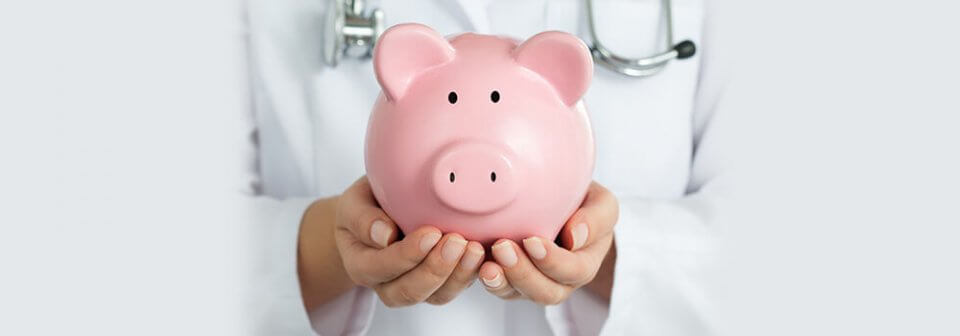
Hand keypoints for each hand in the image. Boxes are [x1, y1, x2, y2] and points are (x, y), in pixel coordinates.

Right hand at [332, 177, 484, 306]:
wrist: (376, 214)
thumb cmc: (365, 206)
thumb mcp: (354, 203)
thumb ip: (362, 217)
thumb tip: (383, 234)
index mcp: (360, 264)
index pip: (379, 268)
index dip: (406, 255)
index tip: (430, 233)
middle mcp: (385, 283)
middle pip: (408, 291)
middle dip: (435, 269)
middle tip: (456, 241)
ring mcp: (414, 286)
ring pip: (436, 296)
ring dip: (457, 275)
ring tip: (474, 249)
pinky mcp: (439, 282)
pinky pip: (455, 287)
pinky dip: (471, 274)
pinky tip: (483, 254)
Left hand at [478, 181, 618, 304]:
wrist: (563, 200)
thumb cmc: (584, 203)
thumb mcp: (601, 203)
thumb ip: (596, 218)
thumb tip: (575, 237)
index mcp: (586, 263)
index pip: (573, 271)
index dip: (553, 261)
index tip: (533, 241)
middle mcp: (561, 280)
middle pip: (545, 292)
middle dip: (523, 273)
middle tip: (503, 247)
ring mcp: (534, 282)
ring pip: (518, 293)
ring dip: (502, 279)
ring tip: (487, 263)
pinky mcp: (510, 278)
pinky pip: (498, 286)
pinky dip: (485, 277)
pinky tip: (476, 262)